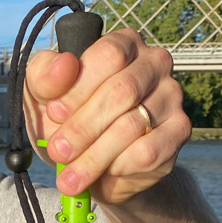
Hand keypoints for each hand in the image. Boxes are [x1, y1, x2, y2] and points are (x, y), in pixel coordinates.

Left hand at [23, 28, 191, 205]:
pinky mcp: (179, 131)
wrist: (90, 162)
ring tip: (70, 178)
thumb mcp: (43, 95)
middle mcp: (154, 63)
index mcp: (123, 44)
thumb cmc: (67, 118)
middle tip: (58, 152)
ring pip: (132, 126)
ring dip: (94, 156)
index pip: (109, 55)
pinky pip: (149, 152)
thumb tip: (65, 65)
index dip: (79, 88)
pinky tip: (104, 173)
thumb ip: (45, 75)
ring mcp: (171, 96)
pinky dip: (119, 166)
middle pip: (122, 91)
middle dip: (83, 128)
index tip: (55, 114)